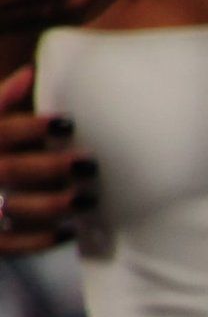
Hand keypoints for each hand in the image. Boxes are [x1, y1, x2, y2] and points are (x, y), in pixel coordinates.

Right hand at [0, 65, 89, 254]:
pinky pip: (12, 244)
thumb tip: (29, 72)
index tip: (67, 123)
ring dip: (53, 204)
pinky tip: (70, 231)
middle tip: (89, 165)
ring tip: (87, 199)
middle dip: (51, 167)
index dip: (30, 127)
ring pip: (13, 207)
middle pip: (10, 170)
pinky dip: (43, 239)